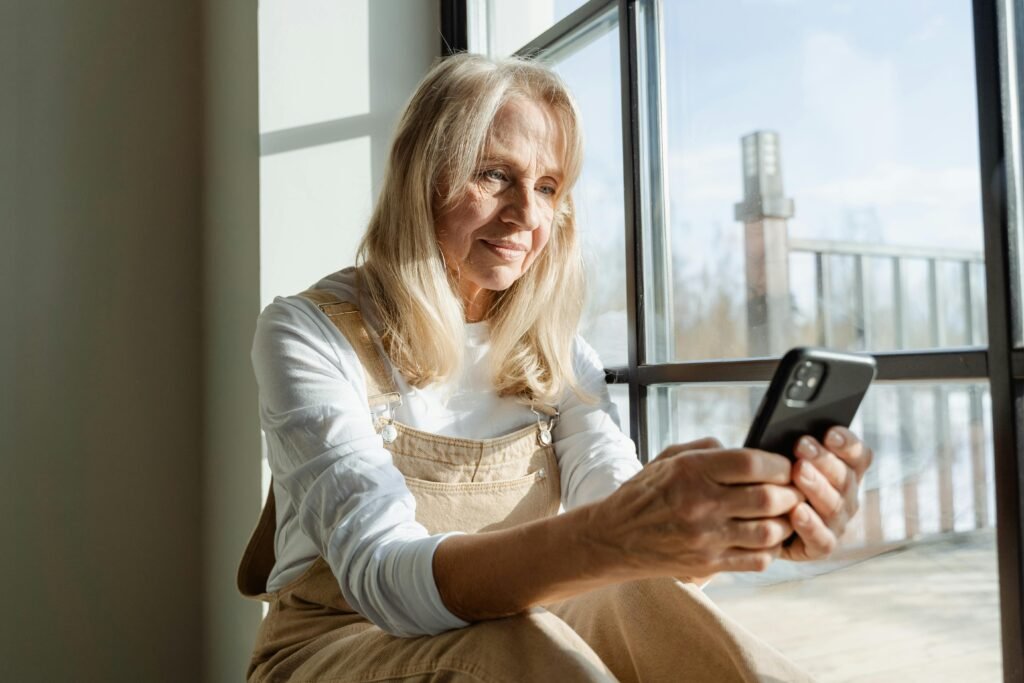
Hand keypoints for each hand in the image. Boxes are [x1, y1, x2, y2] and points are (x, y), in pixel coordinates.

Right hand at [583, 437, 803, 581]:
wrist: (614, 538)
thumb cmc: (644, 494)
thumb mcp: (668, 458)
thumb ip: (709, 450)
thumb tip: (749, 450)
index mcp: (691, 471)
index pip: (752, 463)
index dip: (778, 463)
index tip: (785, 466)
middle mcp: (700, 503)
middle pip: (767, 497)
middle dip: (790, 493)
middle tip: (794, 491)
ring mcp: (705, 537)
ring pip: (768, 532)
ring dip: (784, 523)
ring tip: (783, 515)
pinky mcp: (707, 564)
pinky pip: (756, 559)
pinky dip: (769, 549)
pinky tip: (765, 539)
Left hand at [782, 426, 873, 560]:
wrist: (756, 522)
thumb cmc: (772, 480)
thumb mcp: (782, 460)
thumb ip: (794, 448)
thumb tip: (790, 429)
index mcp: (846, 472)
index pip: (859, 456)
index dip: (848, 444)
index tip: (829, 432)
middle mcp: (847, 498)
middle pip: (845, 478)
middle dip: (823, 460)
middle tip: (801, 444)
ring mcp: (837, 524)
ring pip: (834, 506)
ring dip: (816, 487)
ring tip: (798, 471)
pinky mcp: (821, 547)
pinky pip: (821, 538)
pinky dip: (810, 525)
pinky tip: (796, 511)